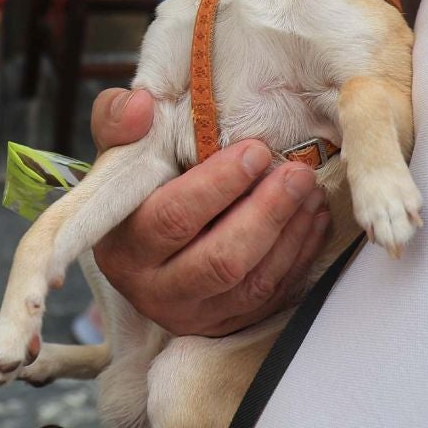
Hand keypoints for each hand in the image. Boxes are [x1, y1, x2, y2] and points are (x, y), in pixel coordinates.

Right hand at [89, 88, 332, 337]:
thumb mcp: (114, 156)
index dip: (218, 185)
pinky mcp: (228, 323)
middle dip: (267, 213)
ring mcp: (196, 314)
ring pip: (252, 284)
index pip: (173, 218)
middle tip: (297, 172)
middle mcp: (157, 290)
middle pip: (221, 261)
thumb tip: (141, 105)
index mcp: (124, 247)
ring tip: (310, 190)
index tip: (255, 151)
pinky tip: (313, 218)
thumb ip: (116, 123)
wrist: (141, 248)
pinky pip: (273, 298)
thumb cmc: (134, 192)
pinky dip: (299, 257)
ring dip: (290, 234)